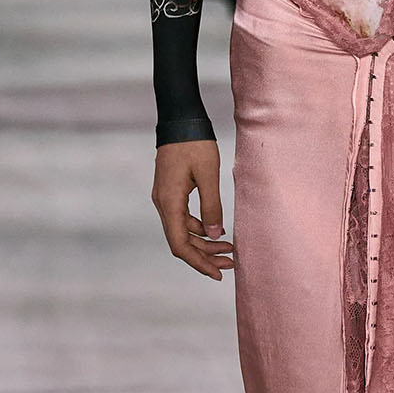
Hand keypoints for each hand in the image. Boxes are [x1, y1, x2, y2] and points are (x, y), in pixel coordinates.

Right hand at [153, 140, 233, 280]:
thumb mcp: (208, 175)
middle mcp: (163, 203)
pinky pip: (183, 218)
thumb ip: (212, 206)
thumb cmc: (195, 143)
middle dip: (204, 256)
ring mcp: (165, 198)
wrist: (180, 119)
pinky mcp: (170, 192)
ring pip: (182, 231)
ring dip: (203, 243)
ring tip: (228, 249)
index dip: (198, 262)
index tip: (217, 273)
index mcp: (170, 201)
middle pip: (180, 241)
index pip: (180, 244)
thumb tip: (215, 235)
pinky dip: (199, 228)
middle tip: (230, 263)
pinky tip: (216, 229)